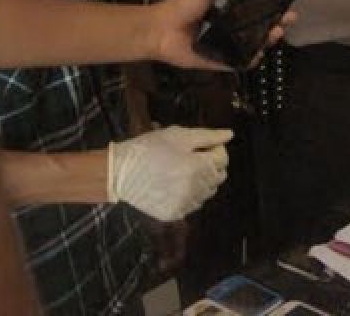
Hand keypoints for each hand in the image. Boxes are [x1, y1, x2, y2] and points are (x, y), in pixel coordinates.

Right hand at [107, 126, 231, 220]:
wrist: (118, 173)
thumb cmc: (149, 149)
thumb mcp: (179, 135)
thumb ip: (208, 136)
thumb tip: (230, 135)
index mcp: (198, 167)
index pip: (223, 158)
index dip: (215, 149)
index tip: (202, 146)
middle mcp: (195, 189)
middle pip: (218, 176)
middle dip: (211, 165)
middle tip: (192, 157)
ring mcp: (185, 204)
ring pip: (207, 192)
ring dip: (202, 181)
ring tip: (182, 171)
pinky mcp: (174, 214)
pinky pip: (193, 204)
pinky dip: (189, 195)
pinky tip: (174, 185)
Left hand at [146, 0, 295, 71]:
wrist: (159, 30)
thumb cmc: (181, 6)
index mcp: (228, 12)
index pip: (256, 11)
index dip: (272, 9)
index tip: (286, 4)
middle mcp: (230, 30)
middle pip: (260, 29)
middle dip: (277, 24)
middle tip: (288, 19)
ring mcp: (225, 47)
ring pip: (253, 46)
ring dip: (267, 41)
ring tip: (276, 33)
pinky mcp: (219, 62)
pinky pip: (238, 64)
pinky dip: (250, 61)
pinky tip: (260, 55)